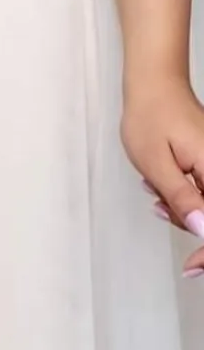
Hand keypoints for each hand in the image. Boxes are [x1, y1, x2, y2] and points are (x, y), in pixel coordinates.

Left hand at [121, 76, 203, 275]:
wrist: (154, 83)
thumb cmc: (152, 113)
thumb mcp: (156, 162)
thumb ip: (182, 198)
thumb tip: (203, 232)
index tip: (192, 266)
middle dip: (189, 223)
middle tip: (161, 208)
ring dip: (183, 208)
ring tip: (155, 189)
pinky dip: (184, 194)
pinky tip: (163, 183)